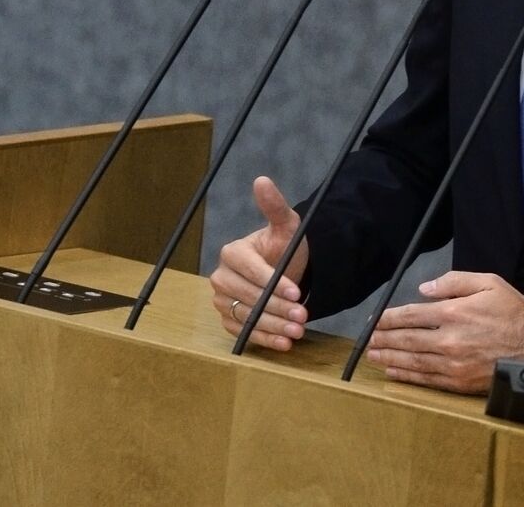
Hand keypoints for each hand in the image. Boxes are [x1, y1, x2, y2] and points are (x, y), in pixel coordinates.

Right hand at [209, 176, 309, 350]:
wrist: (289, 269)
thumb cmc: (285, 246)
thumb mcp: (286, 225)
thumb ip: (274, 206)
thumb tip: (262, 180)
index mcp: (232, 253)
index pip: (249, 269)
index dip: (272, 281)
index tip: (296, 291)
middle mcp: (222, 278)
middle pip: (248, 296)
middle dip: (277, 307)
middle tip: (302, 315)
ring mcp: (223, 301)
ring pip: (246, 316)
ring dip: (273, 325)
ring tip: (298, 331)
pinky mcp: (229, 320)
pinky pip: (244, 333)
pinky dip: (265, 339)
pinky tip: (285, 344)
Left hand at [366, 271, 523, 393]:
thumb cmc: (511, 311)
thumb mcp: (488, 283)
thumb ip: (454, 282)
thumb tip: (424, 289)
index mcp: (454, 312)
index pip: (411, 315)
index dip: (388, 318)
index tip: (374, 320)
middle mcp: (449, 339)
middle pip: (406, 339)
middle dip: (383, 339)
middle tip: (366, 340)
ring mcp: (452, 363)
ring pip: (412, 360)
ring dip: (389, 358)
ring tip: (373, 356)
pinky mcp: (458, 381)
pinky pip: (426, 379)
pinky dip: (407, 376)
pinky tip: (394, 372)